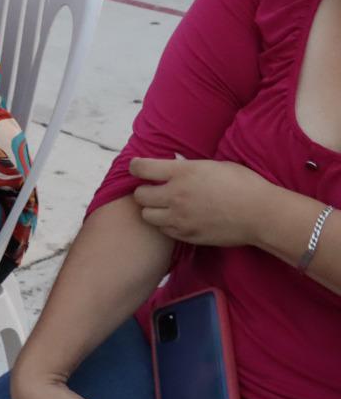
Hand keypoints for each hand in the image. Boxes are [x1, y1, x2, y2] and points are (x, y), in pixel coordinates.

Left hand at [129, 156, 276, 246]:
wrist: (262, 214)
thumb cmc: (244, 184)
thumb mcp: (213, 165)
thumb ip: (188, 167)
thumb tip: (173, 164)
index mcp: (182, 173)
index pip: (141, 168)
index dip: (136, 167)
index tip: (139, 167)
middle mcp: (176, 195)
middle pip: (139, 195)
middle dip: (144, 191)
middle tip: (154, 190)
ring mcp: (180, 218)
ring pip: (147, 216)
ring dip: (152, 210)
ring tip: (165, 206)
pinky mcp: (188, 235)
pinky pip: (164, 230)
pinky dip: (166, 225)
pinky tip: (178, 219)